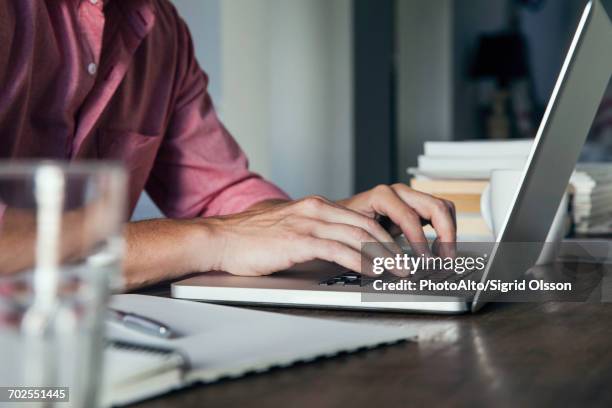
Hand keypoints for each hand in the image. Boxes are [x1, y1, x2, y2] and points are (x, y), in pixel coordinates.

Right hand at [202, 184, 455, 277]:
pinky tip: (373, 272)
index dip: (385, 237)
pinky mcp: (299, 240)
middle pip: (366, 226)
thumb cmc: (251, 239)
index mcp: (315, 206)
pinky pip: (338, 249)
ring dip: (384, 256)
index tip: (399, 253)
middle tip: (409, 264)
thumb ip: (313, 233)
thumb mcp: (289, 228)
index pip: (361, 219)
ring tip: (400, 271)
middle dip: (393, 247)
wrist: (221, 239)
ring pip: (358, 236)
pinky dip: (361, 261)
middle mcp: (315, 209)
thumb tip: (334, 248)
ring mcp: (308, 223)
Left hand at [338, 184, 455, 256]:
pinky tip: (438, 250)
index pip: (410, 217)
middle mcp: (399, 193)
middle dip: (445, 234)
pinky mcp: (416, 207)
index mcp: (383, 196)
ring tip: (443, 256)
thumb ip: (375, 245)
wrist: (340, 219)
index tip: (426, 260)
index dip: (420, 241)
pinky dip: (445, 231)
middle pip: (435, 207)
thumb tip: (393, 265)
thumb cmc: (345, 227)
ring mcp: (410, 198)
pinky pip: (440, 214)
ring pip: (442, 208)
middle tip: (446, 259)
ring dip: (448, 232)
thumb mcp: (357, 235)